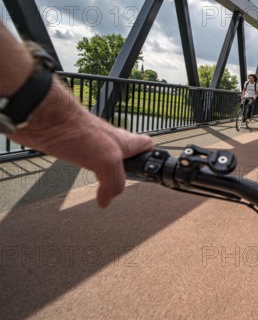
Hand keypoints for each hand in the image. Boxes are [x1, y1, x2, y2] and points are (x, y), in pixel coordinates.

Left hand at [8, 78, 152, 207]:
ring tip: (100, 184)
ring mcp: (90, 142)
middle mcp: (109, 141)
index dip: (150, 157)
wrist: (45, 118)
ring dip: (102, 170)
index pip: (147, 146)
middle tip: (119, 184)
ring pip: (102, 157)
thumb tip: (107, 201)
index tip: (146, 171)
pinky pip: (81, 157)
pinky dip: (81, 168)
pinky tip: (76, 174)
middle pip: (124, 153)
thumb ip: (114, 182)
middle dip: (123, 169)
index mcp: (124, 142)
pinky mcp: (71, 144)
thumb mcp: (108, 161)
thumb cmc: (79, 131)